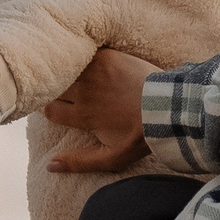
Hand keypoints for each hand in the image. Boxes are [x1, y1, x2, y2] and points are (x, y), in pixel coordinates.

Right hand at [43, 48, 159, 172]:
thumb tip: (50, 166)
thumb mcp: (113, 157)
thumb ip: (80, 161)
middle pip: (55, 88)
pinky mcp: (107, 57)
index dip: (53, 110)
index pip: (50, 110)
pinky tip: (86, 59)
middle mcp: (84, 92)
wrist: (169, 107)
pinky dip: (80, 56)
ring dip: (67, 72)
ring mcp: (94, 73)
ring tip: (74, 74)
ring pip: (66, 69)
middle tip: (69, 92)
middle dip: (57, 90)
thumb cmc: (142, 135)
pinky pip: (83, 53)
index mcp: (83, 115)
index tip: (60, 109)